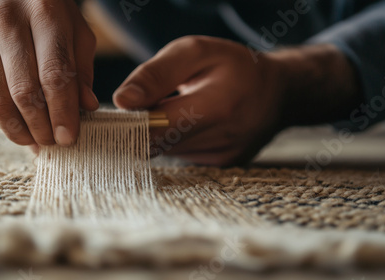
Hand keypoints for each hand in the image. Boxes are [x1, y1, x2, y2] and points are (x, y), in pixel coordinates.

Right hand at [0, 0, 98, 146]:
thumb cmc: (52, 16)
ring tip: (34, 140)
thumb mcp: (77, 34)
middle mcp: (6, 19)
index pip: (54, 74)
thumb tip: (86, 108)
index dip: (62, 112)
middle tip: (53, 142)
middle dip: (40, 126)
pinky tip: (15, 126)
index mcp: (44, 13)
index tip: (68, 138)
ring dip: (17, 130)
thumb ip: (82, 70)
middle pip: (24, 90)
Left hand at [113, 36, 359, 165]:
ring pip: (166, 153)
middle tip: (126, 113)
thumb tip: (122, 101)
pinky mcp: (220, 166)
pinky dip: (170, 142)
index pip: (156, 126)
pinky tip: (177, 125)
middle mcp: (222, 140)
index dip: (127, 124)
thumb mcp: (196, 53)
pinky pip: (181, 157)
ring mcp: (222, 158)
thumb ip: (156, 74)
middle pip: (158, 144)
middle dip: (135, 130)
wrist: (277, 93)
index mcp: (217, 107)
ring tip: (156, 113)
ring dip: (152, 136)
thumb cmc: (234, 67)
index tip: (108, 118)